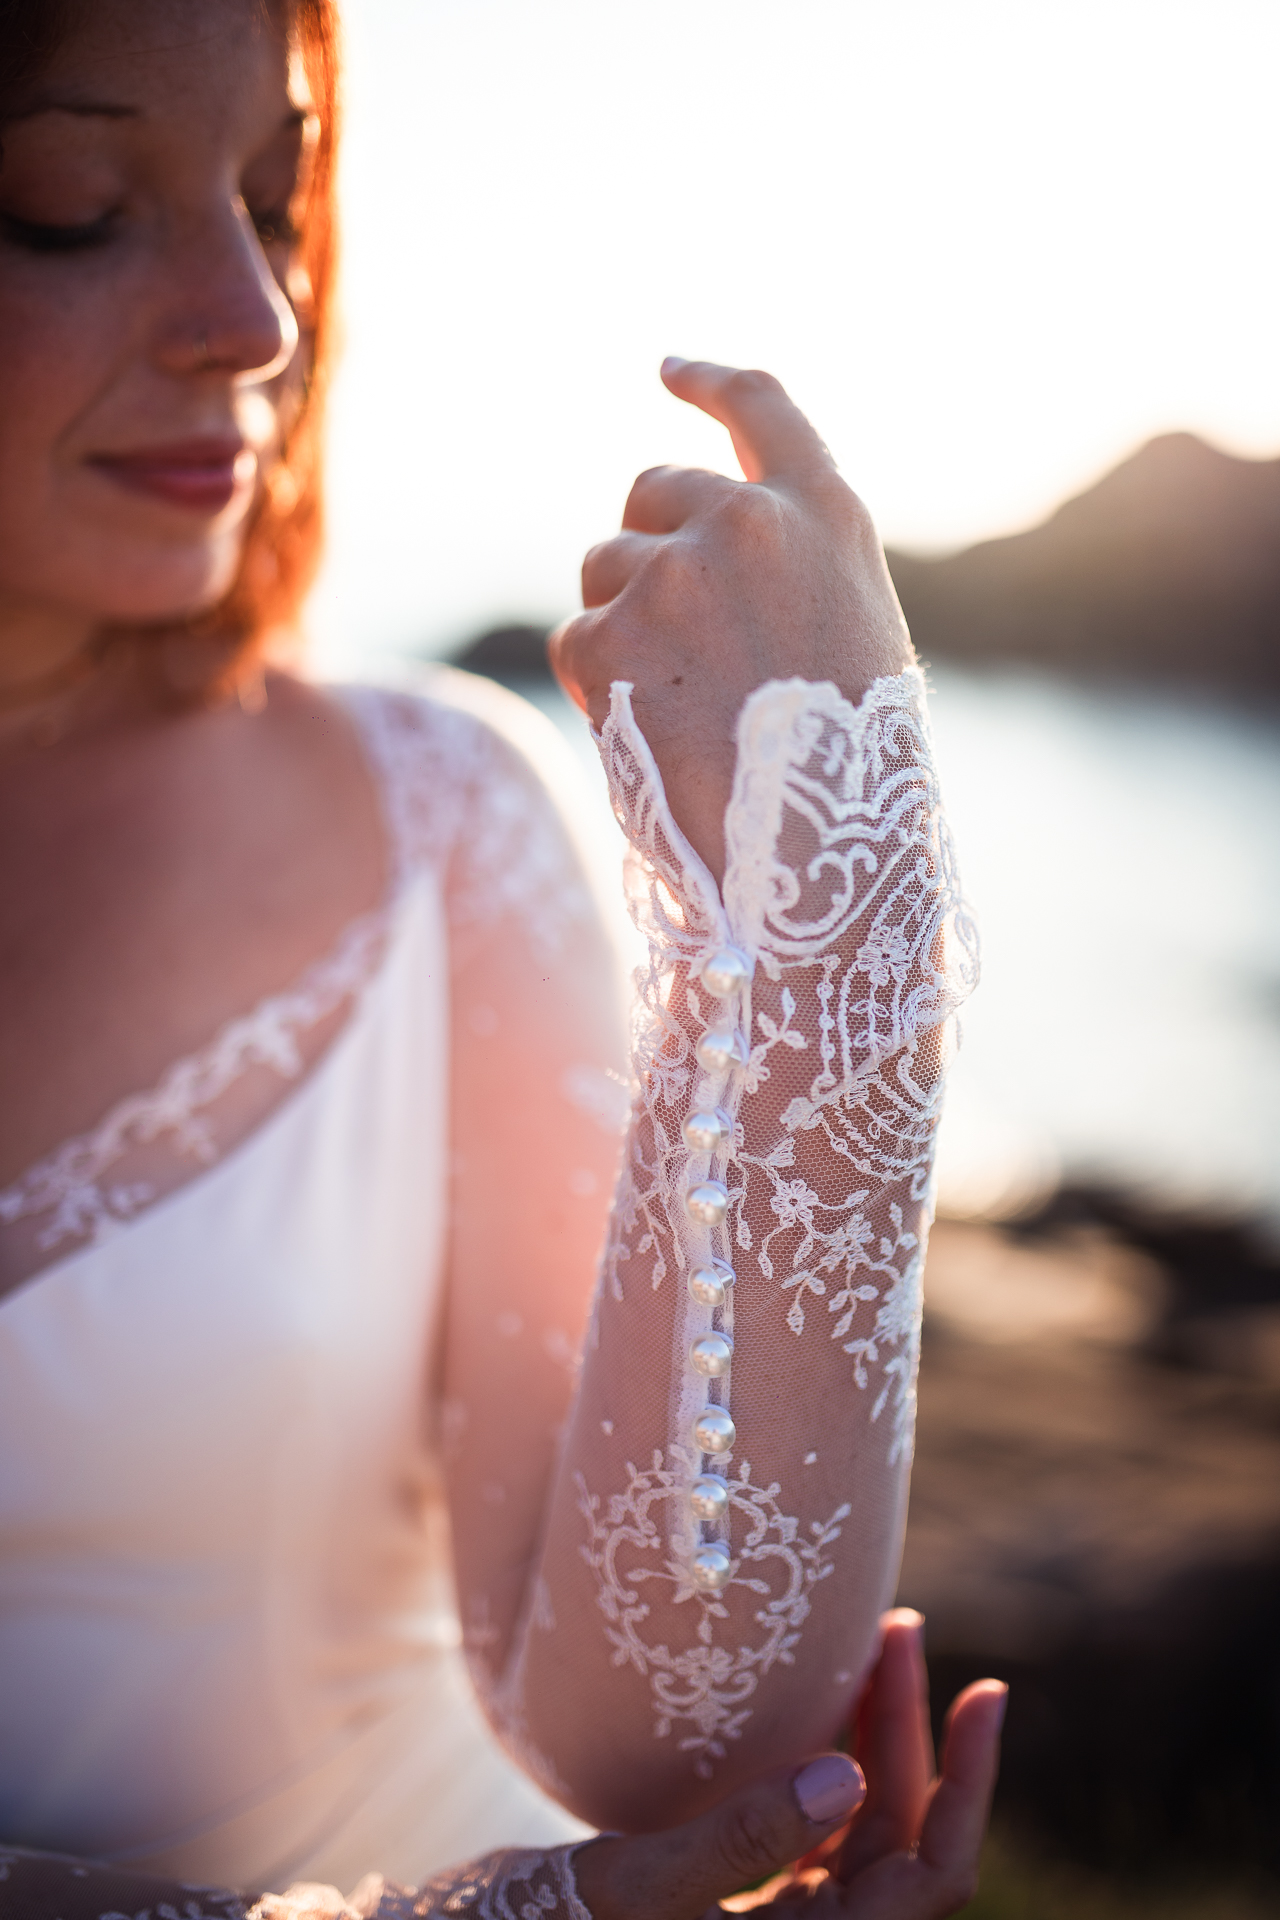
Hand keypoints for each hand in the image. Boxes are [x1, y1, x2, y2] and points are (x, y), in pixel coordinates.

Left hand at [550, 359, 911, 884]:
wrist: (816, 858)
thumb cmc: (847, 769)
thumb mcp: (849, 632)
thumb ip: (785, 568)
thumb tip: (693, 549)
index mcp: (825, 516)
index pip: (760, 406)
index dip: (709, 381)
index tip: (670, 368)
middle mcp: (745, 523)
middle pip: (654, 490)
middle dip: (650, 544)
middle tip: (676, 634)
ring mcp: (672, 574)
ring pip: (605, 565)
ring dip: (624, 619)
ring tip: (682, 702)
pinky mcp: (607, 636)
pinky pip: (576, 637)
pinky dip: (600, 683)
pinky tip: (652, 729)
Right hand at [575, 1608, 1005, 1919]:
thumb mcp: (637, 1888)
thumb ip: (739, 1841)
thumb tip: (846, 1775)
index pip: (928, 1881)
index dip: (968, 1786)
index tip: (988, 1691)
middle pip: (900, 1842)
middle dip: (912, 1731)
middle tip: (898, 1625)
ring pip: (865, 1832)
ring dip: (880, 1738)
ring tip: (874, 1642)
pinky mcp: (750, 1907)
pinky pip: (824, 1833)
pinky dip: (836, 1762)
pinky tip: (823, 1705)